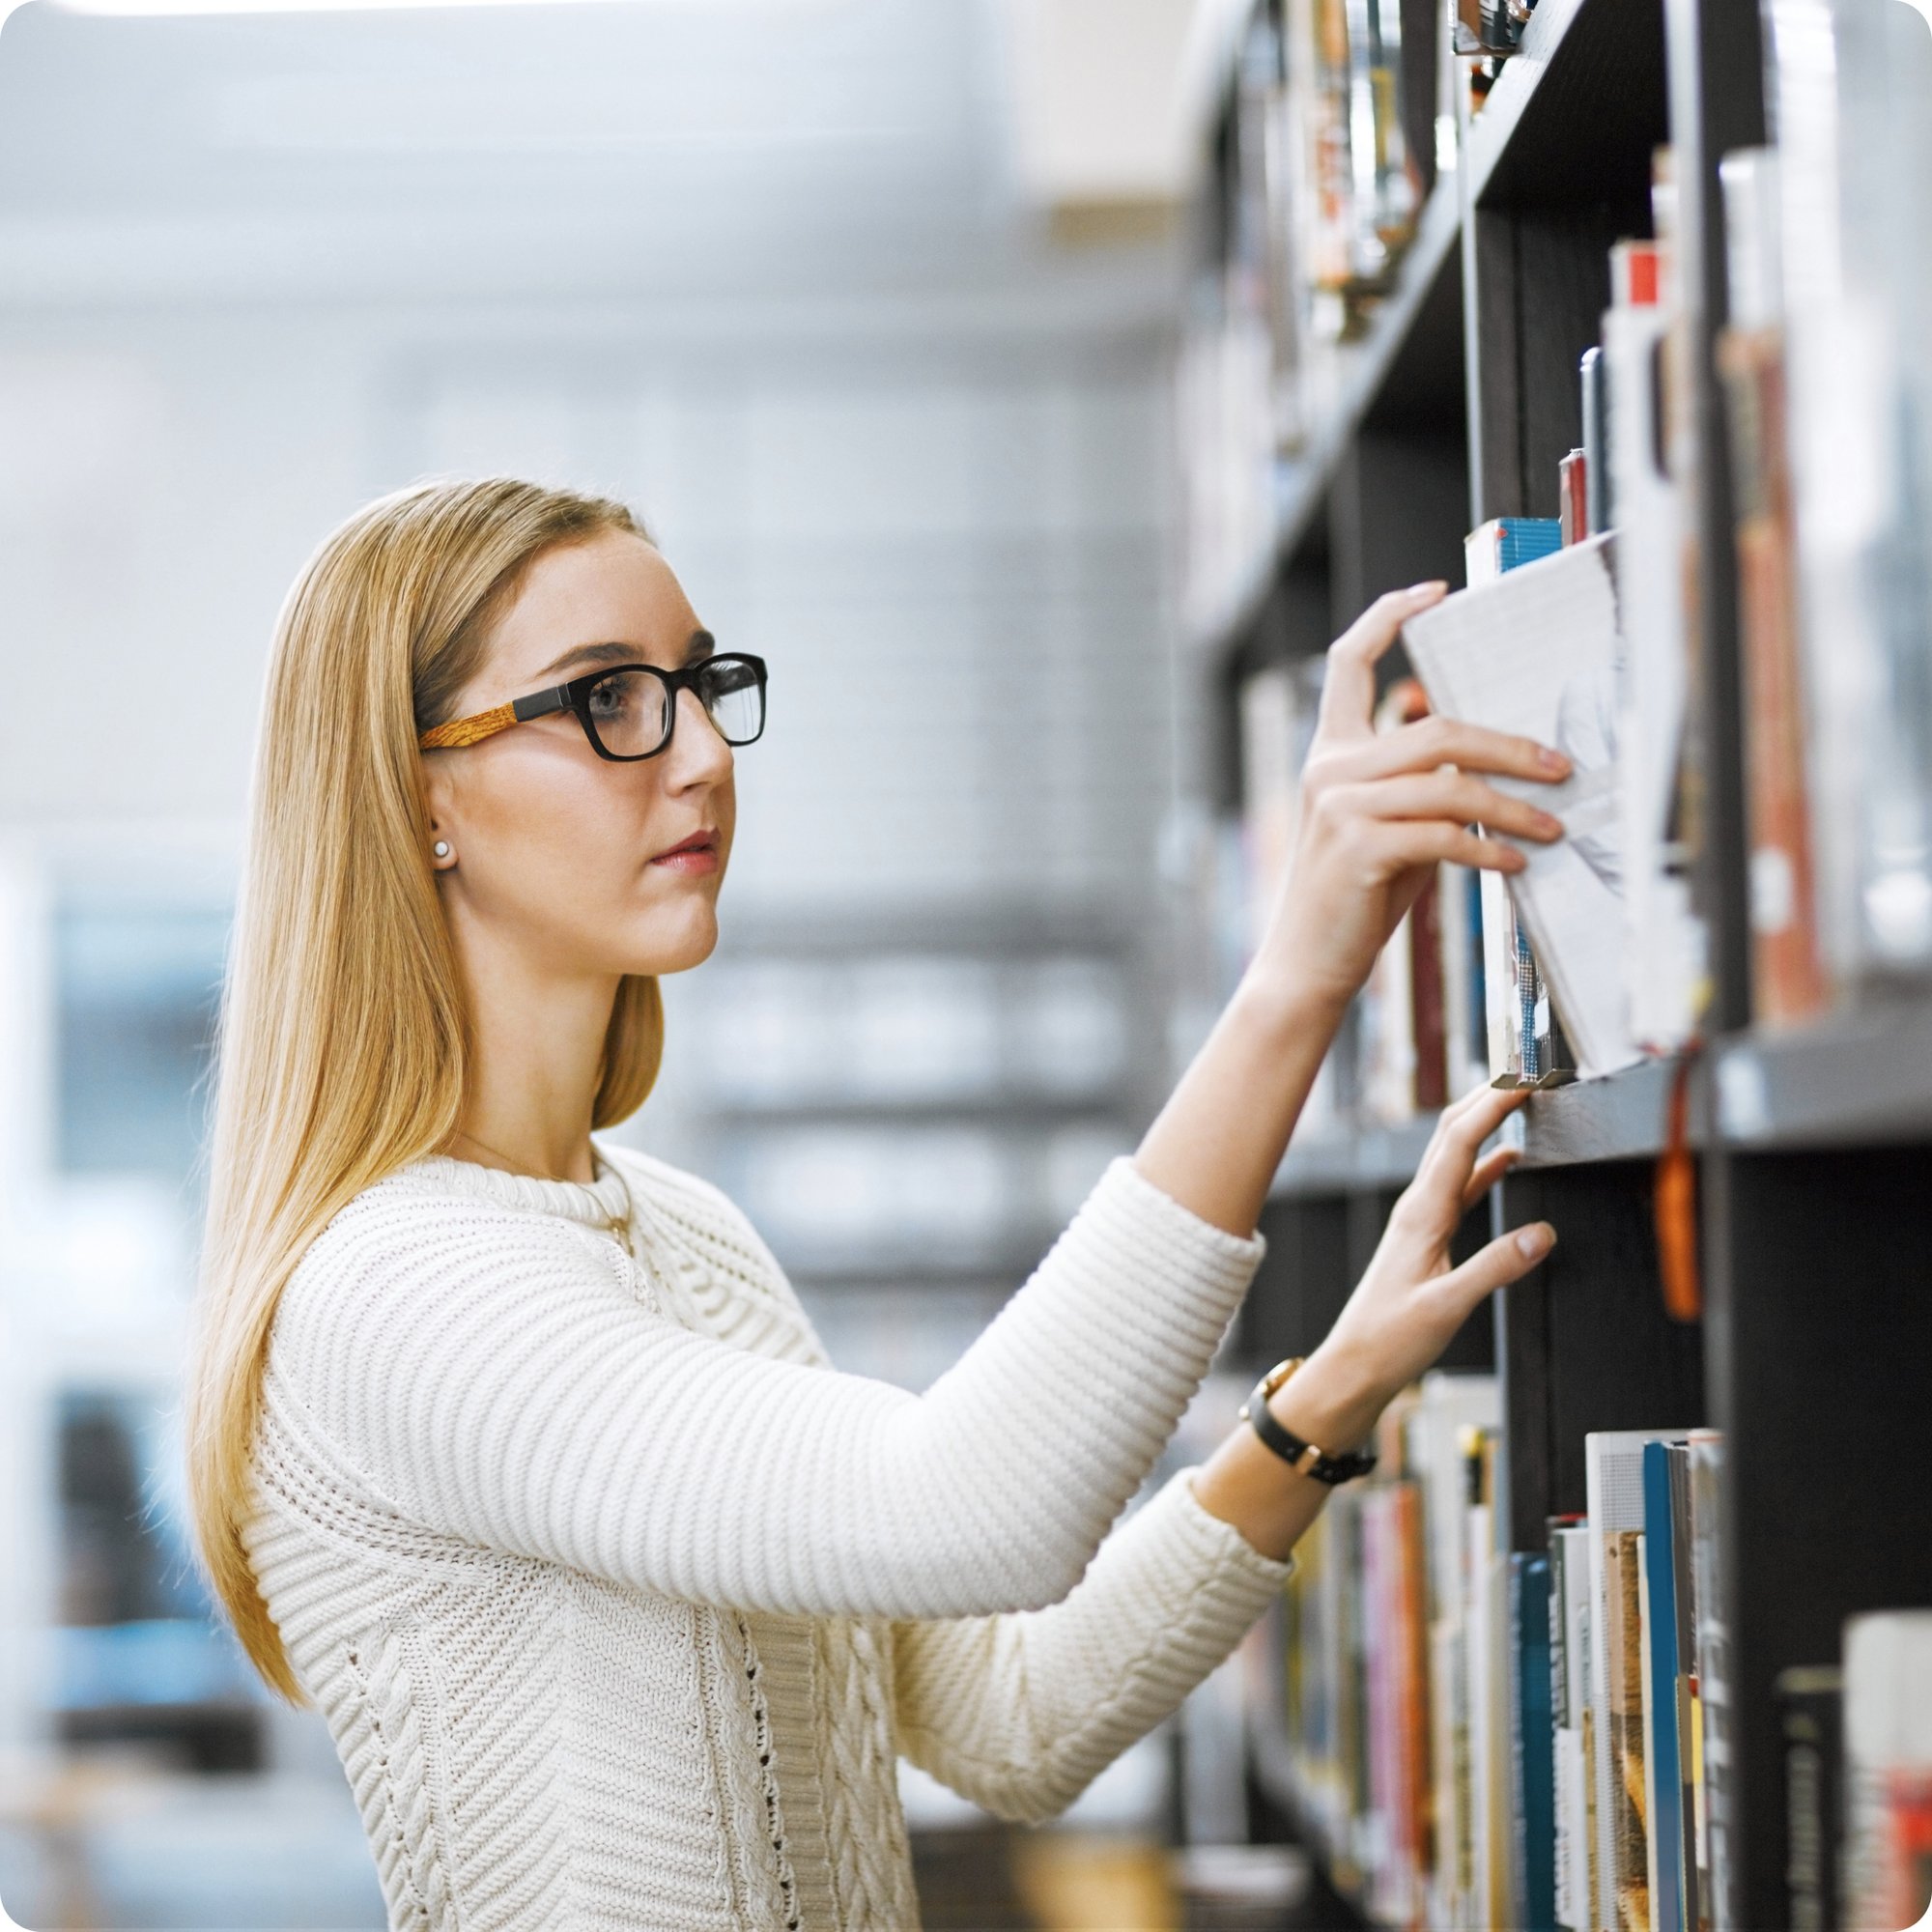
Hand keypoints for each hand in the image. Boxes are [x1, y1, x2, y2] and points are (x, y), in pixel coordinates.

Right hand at [1254, 583, 1571, 1013]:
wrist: (1307, 963)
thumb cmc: (1355, 895)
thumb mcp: (1385, 825)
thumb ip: (1418, 782)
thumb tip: (1486, 754)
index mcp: (1331, 752)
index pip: (1349, 663)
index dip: (1388, 617)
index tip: (1433, 591)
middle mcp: (1330, 769)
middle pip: (1433, 726)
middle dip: (1509, 745)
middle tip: (1560, 768)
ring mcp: (1340, 807)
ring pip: (1447, 781)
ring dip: (1513, 804)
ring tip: (1551, 826)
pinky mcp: (1359, 849)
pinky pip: (1443, 834)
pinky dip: (1488, 849)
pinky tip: (1513, 863)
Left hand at [1272, 1082, 1557, 1451]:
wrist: (1355, 1363)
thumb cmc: (1390, 1338)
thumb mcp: (1447, 1306)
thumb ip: (1495, 1269)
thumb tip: (1541, 1234)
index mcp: (1422, 1213)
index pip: (1460, 1141)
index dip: (1493, 1104)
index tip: (1525, 1078)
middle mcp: (1419, 1206)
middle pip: (1453, 1133)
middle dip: (1488, 1097)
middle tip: (1527, 1072)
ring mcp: (1422, 1217)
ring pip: (1457, 1154)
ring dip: (1488, 1123)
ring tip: (1522, 1100)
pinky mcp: (1428, 1234)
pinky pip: (1462, 1186)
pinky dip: (1487, 1164)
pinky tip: (1510, 1160)